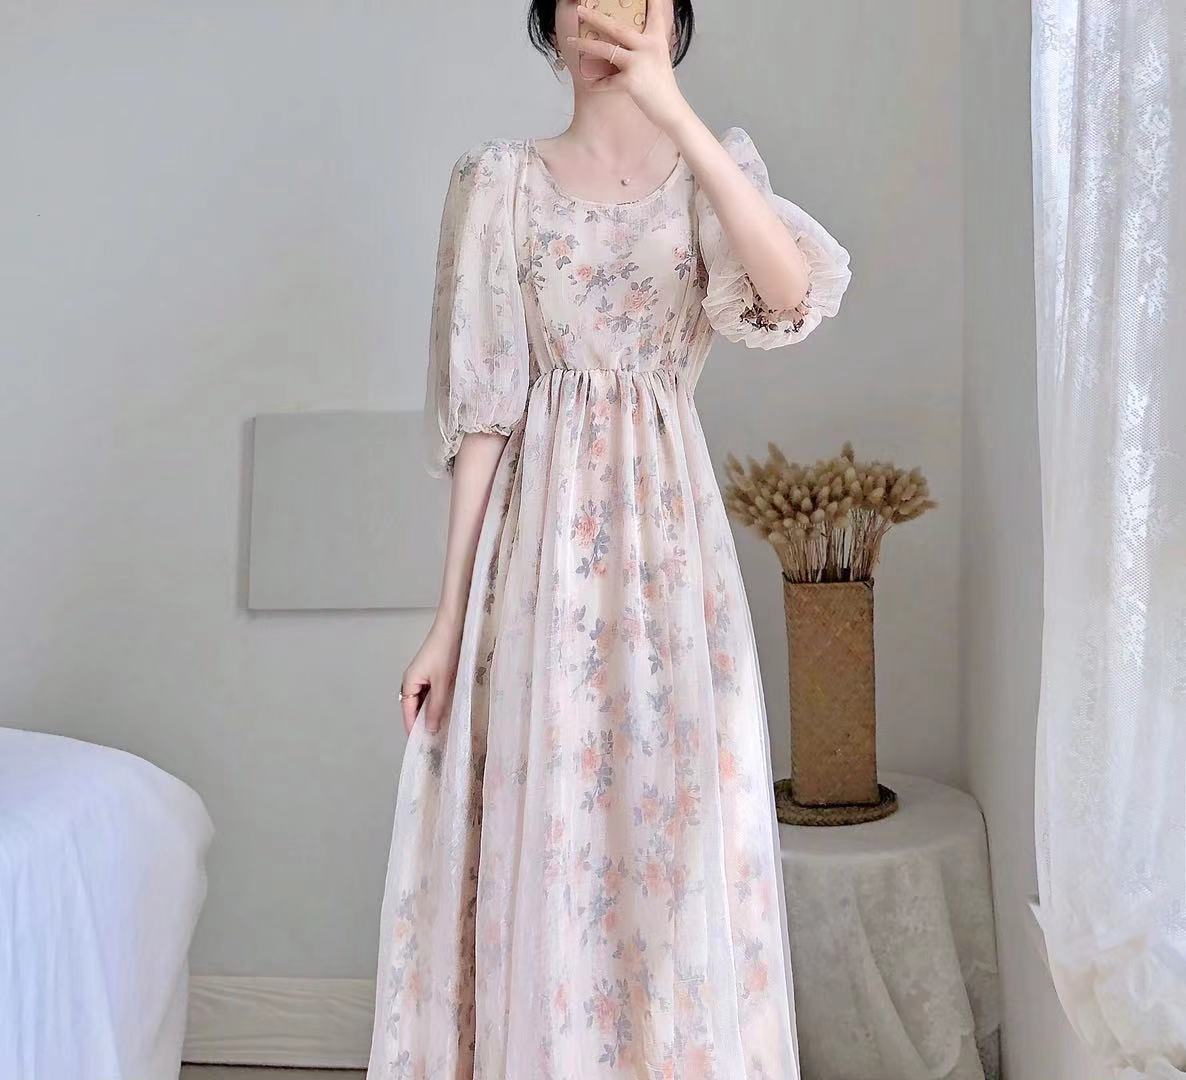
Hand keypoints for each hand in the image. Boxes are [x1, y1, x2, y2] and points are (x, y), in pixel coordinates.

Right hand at [399, 616, 461, 735]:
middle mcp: (413, 680)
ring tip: (445, 728)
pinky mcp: (433, 672)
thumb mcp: (443, 683)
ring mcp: (423, 676)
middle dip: (424, 722)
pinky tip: (450, 709)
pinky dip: (438, 702)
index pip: (408, 712)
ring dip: (433, 712)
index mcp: (409, 682)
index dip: (414, 729)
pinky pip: (432, 693)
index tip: (423, 746)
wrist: (455, 625)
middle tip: (437, 741)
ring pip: (425, 701)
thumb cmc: (446, 650)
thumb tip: (431, 729)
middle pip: (415, 708)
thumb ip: (437, 707)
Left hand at [570, 1, 687, 125]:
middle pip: (617, 27)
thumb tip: (627, 41)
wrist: (671, 110)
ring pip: (606, 50)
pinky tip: (591, 84)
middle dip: (595, 17)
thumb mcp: (658, 59)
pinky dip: (598, 84)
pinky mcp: (631, 81)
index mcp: (656, 39)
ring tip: (570, 41)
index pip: (654, 13)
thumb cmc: (662, 86)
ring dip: (585, 45)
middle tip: (580, 9)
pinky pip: (607, 81)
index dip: (652, 1)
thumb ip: (646, 46)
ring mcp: (639, 63)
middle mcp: (648, 47)